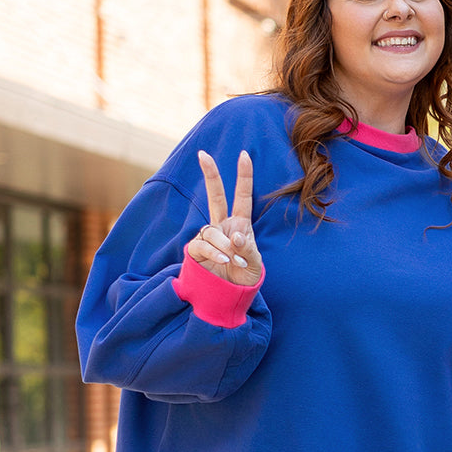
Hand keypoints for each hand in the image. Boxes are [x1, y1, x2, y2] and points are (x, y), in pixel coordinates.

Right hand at [185, 150, 262, 286]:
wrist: (230, 296)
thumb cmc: (245, 277)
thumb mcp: (255, 264)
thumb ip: (248, 249)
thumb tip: (235, 237)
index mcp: (240, 225)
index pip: (242, 197)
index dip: (244, 176)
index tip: (245, 155)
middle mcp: (222, 226)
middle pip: (215, 196)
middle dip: (210, 175)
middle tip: (203, 154)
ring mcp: (208, 237)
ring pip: (212, 231)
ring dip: (224, 244)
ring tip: (234, 259)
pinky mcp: (196, 251)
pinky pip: (202, 244)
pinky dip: (214, 251)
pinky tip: (223, 258)